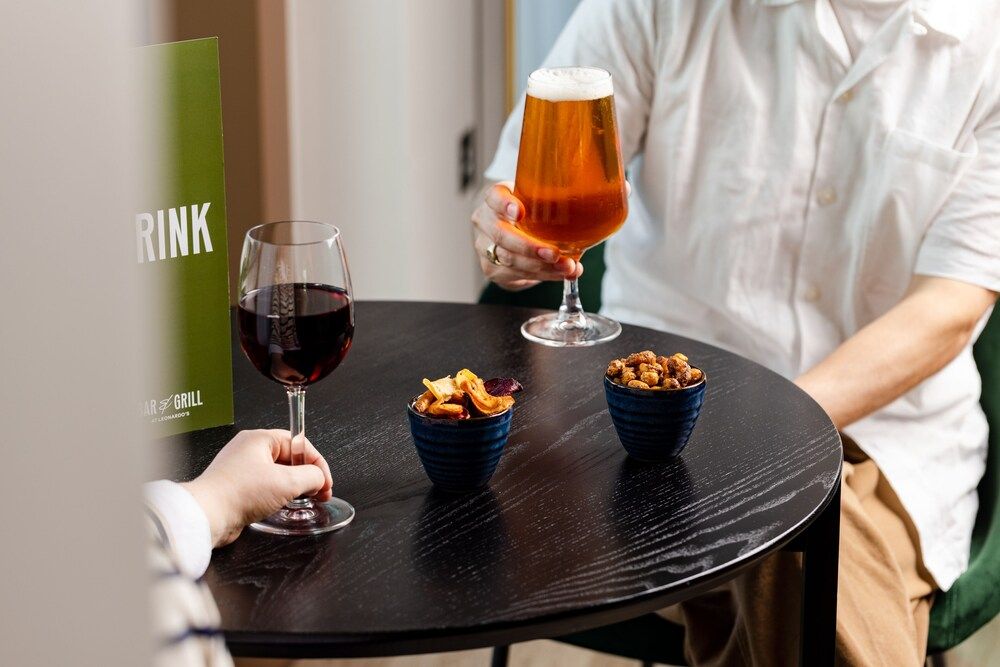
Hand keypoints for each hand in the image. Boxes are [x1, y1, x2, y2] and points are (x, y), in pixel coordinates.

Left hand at [182, 429, 332, 547]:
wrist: (208, 516)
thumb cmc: (238, 493)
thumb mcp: (286, 482)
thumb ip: (311, 476)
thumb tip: (319, 479)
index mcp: (260, 439)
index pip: (299, 444)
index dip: (317, 463)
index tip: (326, 482)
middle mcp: (250, 451)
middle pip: (290, 459)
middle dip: (307, 476)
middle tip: (320, 492)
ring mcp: (242, 469)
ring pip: (278, 474)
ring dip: (294, 487)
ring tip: (305, 499)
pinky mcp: (237, 488)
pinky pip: (266, 487)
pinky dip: (278, 495)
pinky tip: (284, 505)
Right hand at [471, 181, 582, 290]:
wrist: (509, 232)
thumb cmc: (529, 211)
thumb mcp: (538, 198)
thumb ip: (564, 197)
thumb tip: (611, 198)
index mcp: (495, 198)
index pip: (494, 197)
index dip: (505, 204)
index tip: (520, 211)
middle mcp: (485, 221)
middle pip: (501, 235)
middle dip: (530, 247)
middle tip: (554, 253)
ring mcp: (484, 246)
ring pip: (509, 259)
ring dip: (541, 266)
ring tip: (567, 267)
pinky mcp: (492, 268)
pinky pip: (516, 274)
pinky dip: (542, 276)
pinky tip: (559, 274)